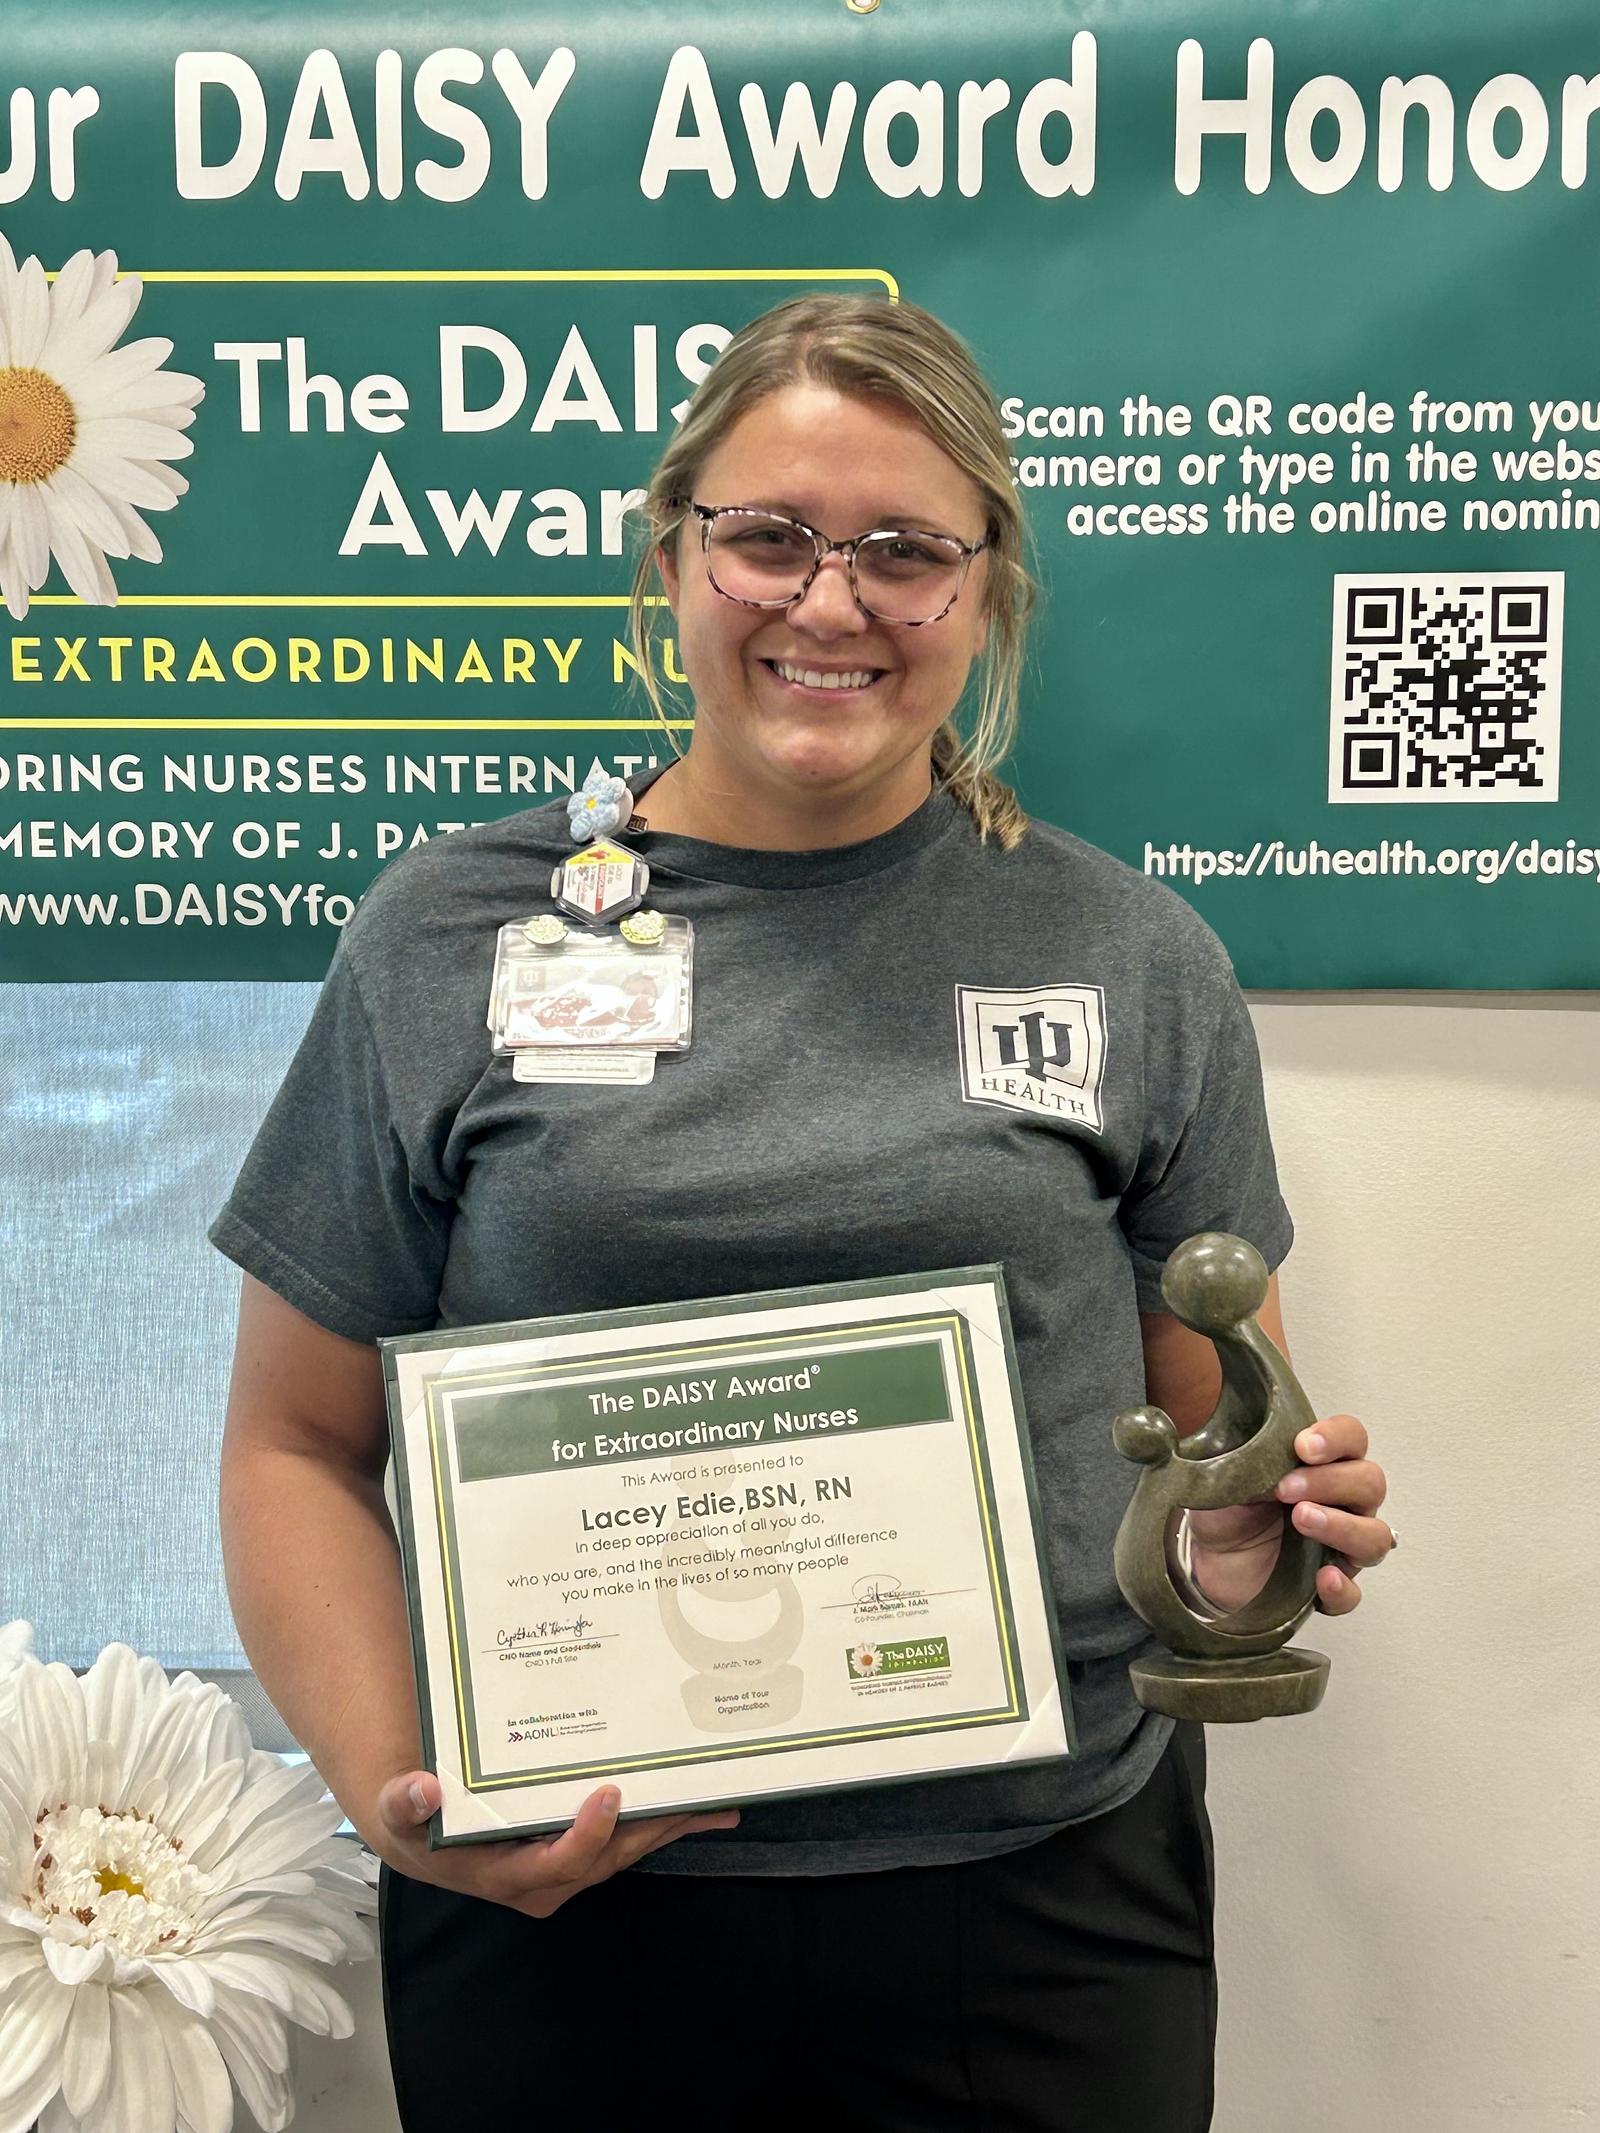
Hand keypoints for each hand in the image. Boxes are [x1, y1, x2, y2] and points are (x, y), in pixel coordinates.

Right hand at [371, 1769, 739, 1916]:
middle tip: (697, 1800)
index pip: (558, 1864)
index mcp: (506, 1874)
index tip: (609, 1794)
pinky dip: (658, 1822)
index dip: (587, 1836)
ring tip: (718, 1805)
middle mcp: (543, 1879)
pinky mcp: (575, 1850)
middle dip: (653, 1831)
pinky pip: (623, 1840)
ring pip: (625, 1851)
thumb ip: (405, 1801)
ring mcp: (563, 1867)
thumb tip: (420, 1790)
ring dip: (670, 1828)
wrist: (421, 1831)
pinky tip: (695, 1805)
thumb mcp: (398, 1811)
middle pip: (607, 1859)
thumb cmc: (414, 1820)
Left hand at [1187, 1414, 1392, 1614]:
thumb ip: (1250, 1454)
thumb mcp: (1230, 1471)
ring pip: (1374, 1538)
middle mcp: (1342, 1503)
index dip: (1337, 1438)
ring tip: (1301, 1519)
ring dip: (1343, 1526)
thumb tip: (1258, 1447)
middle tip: (1285, 1490)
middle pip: (1371, 1484)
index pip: (1353, 1438)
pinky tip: (1322, 1577)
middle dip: (1331, 1482)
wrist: (1204, 1555)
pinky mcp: (1324, 1589)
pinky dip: (1342, 1588)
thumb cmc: (1227, 1505)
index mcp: (1323, 1464)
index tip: (1303, 1446)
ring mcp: (1339, 1548)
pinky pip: (1351, 1595)